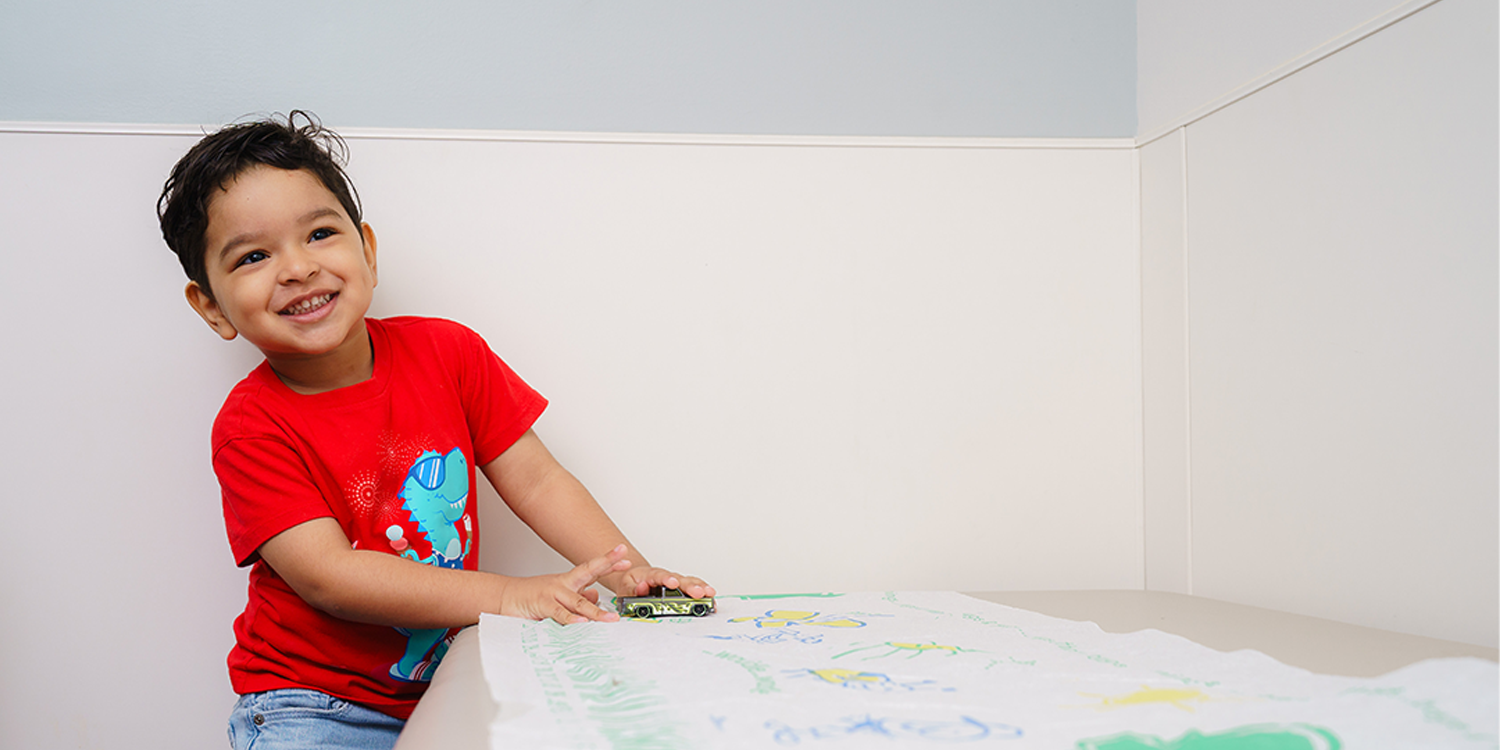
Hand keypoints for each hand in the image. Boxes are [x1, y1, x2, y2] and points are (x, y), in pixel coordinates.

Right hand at [499, 544, 631, 624]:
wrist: (505, 597)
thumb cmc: (533, 597)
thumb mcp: (560, 596)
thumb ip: (578, 597)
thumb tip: (596, 596)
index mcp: (569, 581)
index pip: (593, 569)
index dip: (609, 562)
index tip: (626, 558)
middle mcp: (563, 583)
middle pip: (589, 572)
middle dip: (607, 564)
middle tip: (625, 559)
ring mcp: (553, 593)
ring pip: (578, 602)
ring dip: (595, 611)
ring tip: (610, 618)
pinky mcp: (542, 605)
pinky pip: (559, 613)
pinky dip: (570, 619)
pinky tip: (581, 623)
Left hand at [611, 565, 716, 600]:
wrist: (635, 580)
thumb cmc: (631, 584)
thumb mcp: (624, 587)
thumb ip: (631, 590)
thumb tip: (641, 588)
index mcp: (650, 575)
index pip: (659, 576)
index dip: (667, 579)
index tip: (673, 583)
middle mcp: (666, 576)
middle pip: (680, 579)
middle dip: (690, 586)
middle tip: (698, 593)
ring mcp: (675, 581)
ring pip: (689, 582)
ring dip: (700, 587)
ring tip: (709, 594)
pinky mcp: (681, 587)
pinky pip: (693, 587)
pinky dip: (702, 591)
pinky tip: (710, 597)